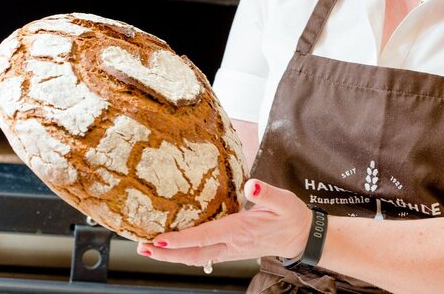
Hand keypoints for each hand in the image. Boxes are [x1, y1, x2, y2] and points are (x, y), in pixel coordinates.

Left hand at [136, 179, 310, 266]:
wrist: (300, 237)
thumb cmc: (291, 217)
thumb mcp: (284, 201)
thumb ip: (267, 193)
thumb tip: (251, 185)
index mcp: (240, 230)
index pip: (205, 237)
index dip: (182, 240)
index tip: (160, 240)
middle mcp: (231, 244)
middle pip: (193, 254)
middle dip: (166, 253)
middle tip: (143, 248)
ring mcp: (230, 250)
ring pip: (195, 257)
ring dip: (171, 256)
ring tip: (149, 250)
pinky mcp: (230, 250)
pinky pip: (202, 255)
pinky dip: (184, 254)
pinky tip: (172, 249)